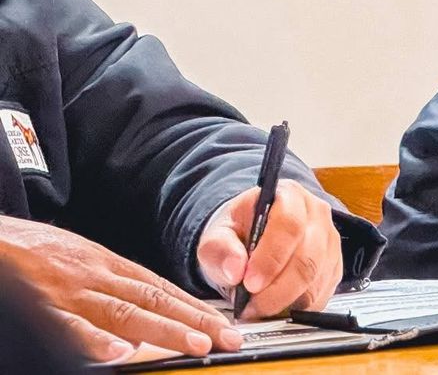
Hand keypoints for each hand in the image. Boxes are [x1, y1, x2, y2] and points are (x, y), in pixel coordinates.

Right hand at [0, 215, 240, 361]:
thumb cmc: (40, 254)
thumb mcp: (85, 262)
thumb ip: (114, 287)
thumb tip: (141, 323)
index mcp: (111, 267)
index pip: (164, 289)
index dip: (196, 308)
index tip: (225, 325)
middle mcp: (99, 278)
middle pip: (156, 300)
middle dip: (196, 321)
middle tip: (229, 339)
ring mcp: (74, 293)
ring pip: (126, 312)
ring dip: (165, 329)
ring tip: (197, 345)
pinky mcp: (43, 306)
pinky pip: (70, 326)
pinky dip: (94, 339)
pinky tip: (118, 352)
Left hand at [195, 181, 342, 320]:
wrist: (252, 239)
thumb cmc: (238, 233)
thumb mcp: (217, 236)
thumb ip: (220, 249)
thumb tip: (234, 269)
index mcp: (289, 196)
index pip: (289, 225)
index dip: (271, 258)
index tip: (249, 283)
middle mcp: (317, 215)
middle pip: (308, 257)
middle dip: (278, 289)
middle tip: (251, 306)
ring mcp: (330, 241)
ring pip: (316, 278)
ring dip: (286, 301)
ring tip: (258, 308)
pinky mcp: (334, 266)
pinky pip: (322, 293)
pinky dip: (298, 307)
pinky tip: (276, 307)